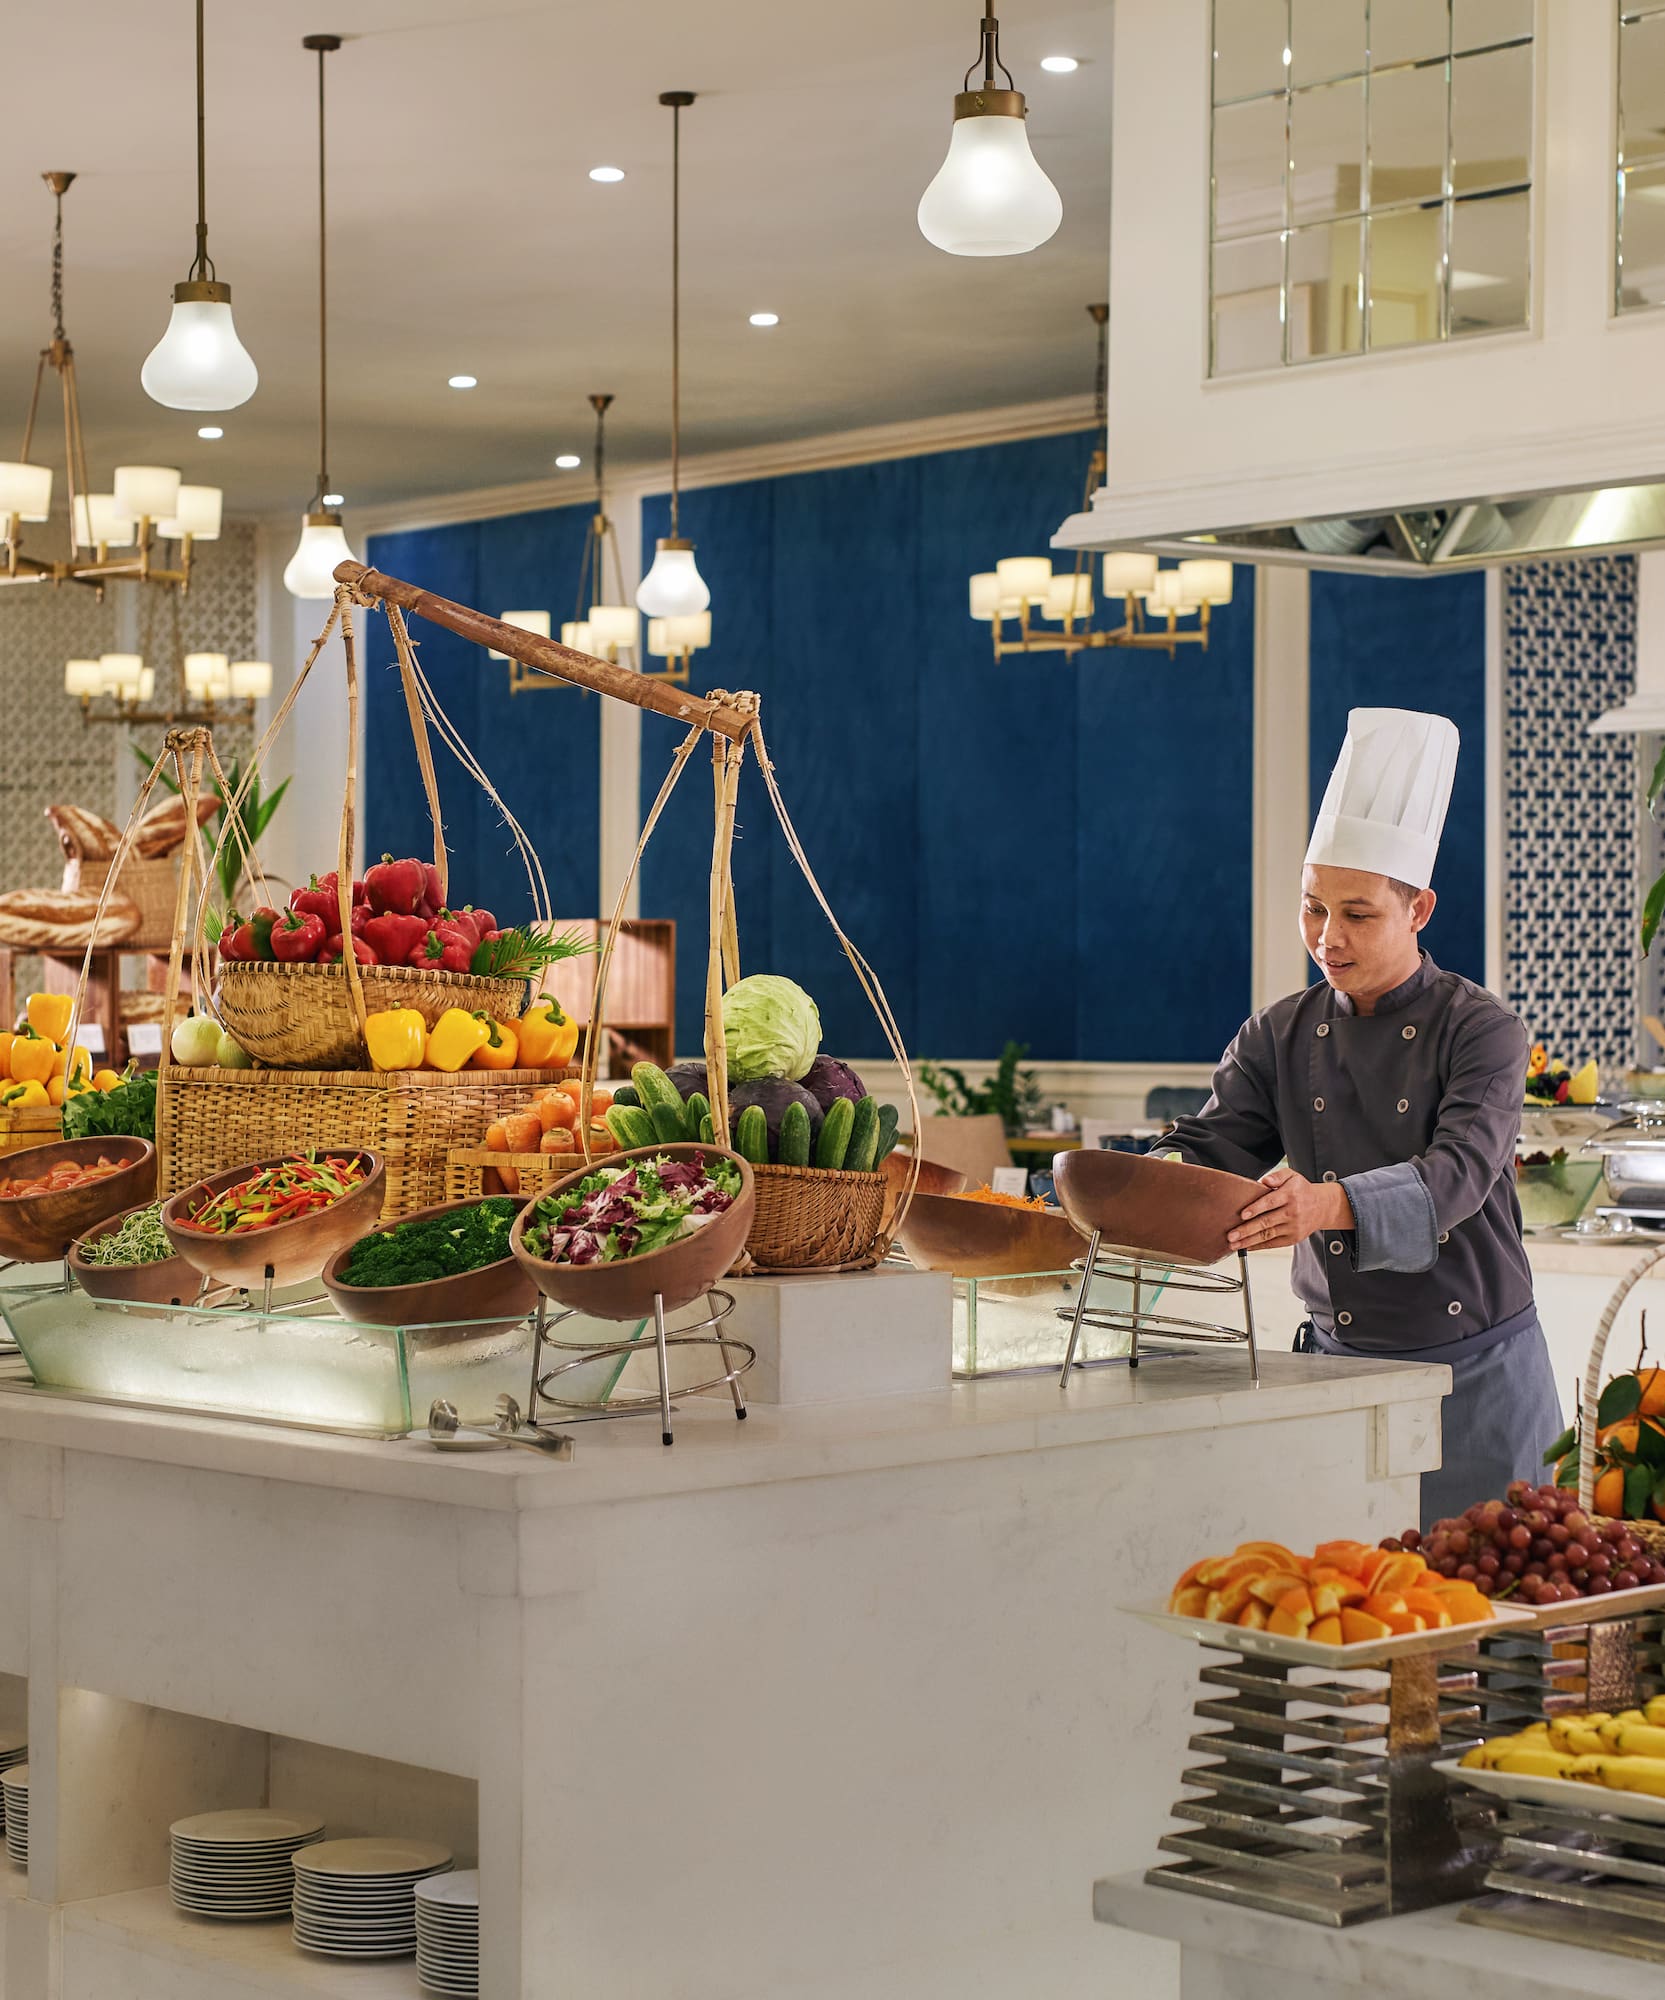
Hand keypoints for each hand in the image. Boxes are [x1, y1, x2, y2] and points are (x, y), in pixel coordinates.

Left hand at [1227, 1167, 1353, 1251]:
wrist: (1322, 1207)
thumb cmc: (1302, 1190)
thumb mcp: (1292, 1176)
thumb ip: (1278, 1176)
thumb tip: (1265, 1181)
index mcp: (1290, 1195)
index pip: (1270, 1202)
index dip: (1256, 1209)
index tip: (1242, 1214)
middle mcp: (1292, 1212)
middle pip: (1266, 1222)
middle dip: (1247, 1230)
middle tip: (1231, 1235)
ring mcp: (1293, 1227)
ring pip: (1268, 1235)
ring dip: (1249, 1241)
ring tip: (1234, 1244)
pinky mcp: (1293, 1238)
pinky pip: (1274, 1243)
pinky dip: (1259, 1246)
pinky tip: (1247, 1247)